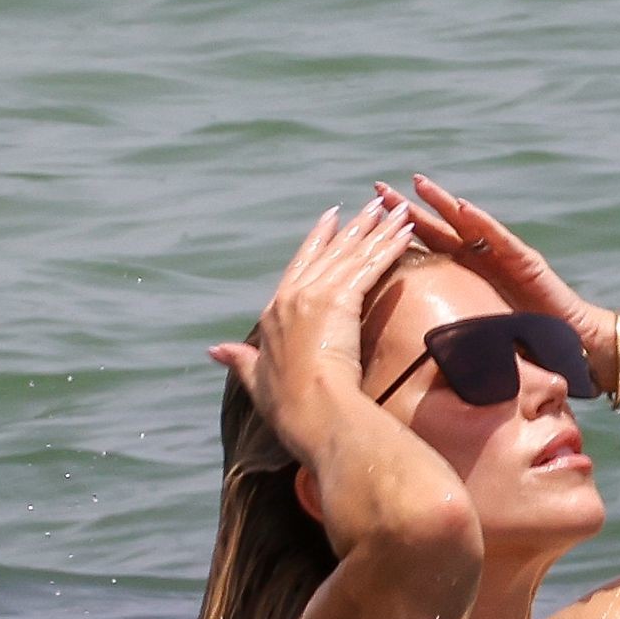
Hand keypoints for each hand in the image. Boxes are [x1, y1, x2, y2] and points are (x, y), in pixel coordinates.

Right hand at [209, 196, 413, 457]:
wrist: (312, 413)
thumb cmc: (289, 409)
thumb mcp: (256, 380)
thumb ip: (239, 360)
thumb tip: (214, 350)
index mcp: (273, 313)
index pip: (300, 265)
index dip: (318, 240)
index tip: (332, 218)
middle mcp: (292, 297)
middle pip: (330, 252)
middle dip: (355, 226)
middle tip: (374, 204)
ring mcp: (315, 296)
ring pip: (352, 254)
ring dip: (378, 229)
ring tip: (398, 209)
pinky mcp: (341, 301)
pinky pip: (370, 266)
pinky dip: (389, 247)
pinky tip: (405, 231)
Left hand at [373, 173, 614, 363]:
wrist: (572, 347)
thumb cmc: (525, 347)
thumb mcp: (474, 339)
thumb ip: (446, 331)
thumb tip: (401, 353)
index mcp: (463, 276)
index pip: (423, 251)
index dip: (395, 237)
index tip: (364, 223)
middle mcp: (480, 260)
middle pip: (437, 229)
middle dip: (407, 209)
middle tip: (377, 189)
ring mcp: (504, 257)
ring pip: (467, 225)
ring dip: (442, 203)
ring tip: (418, 185)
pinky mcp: (527, 261)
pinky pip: (500, 240)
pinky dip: (482, 223)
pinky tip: (463, 209)